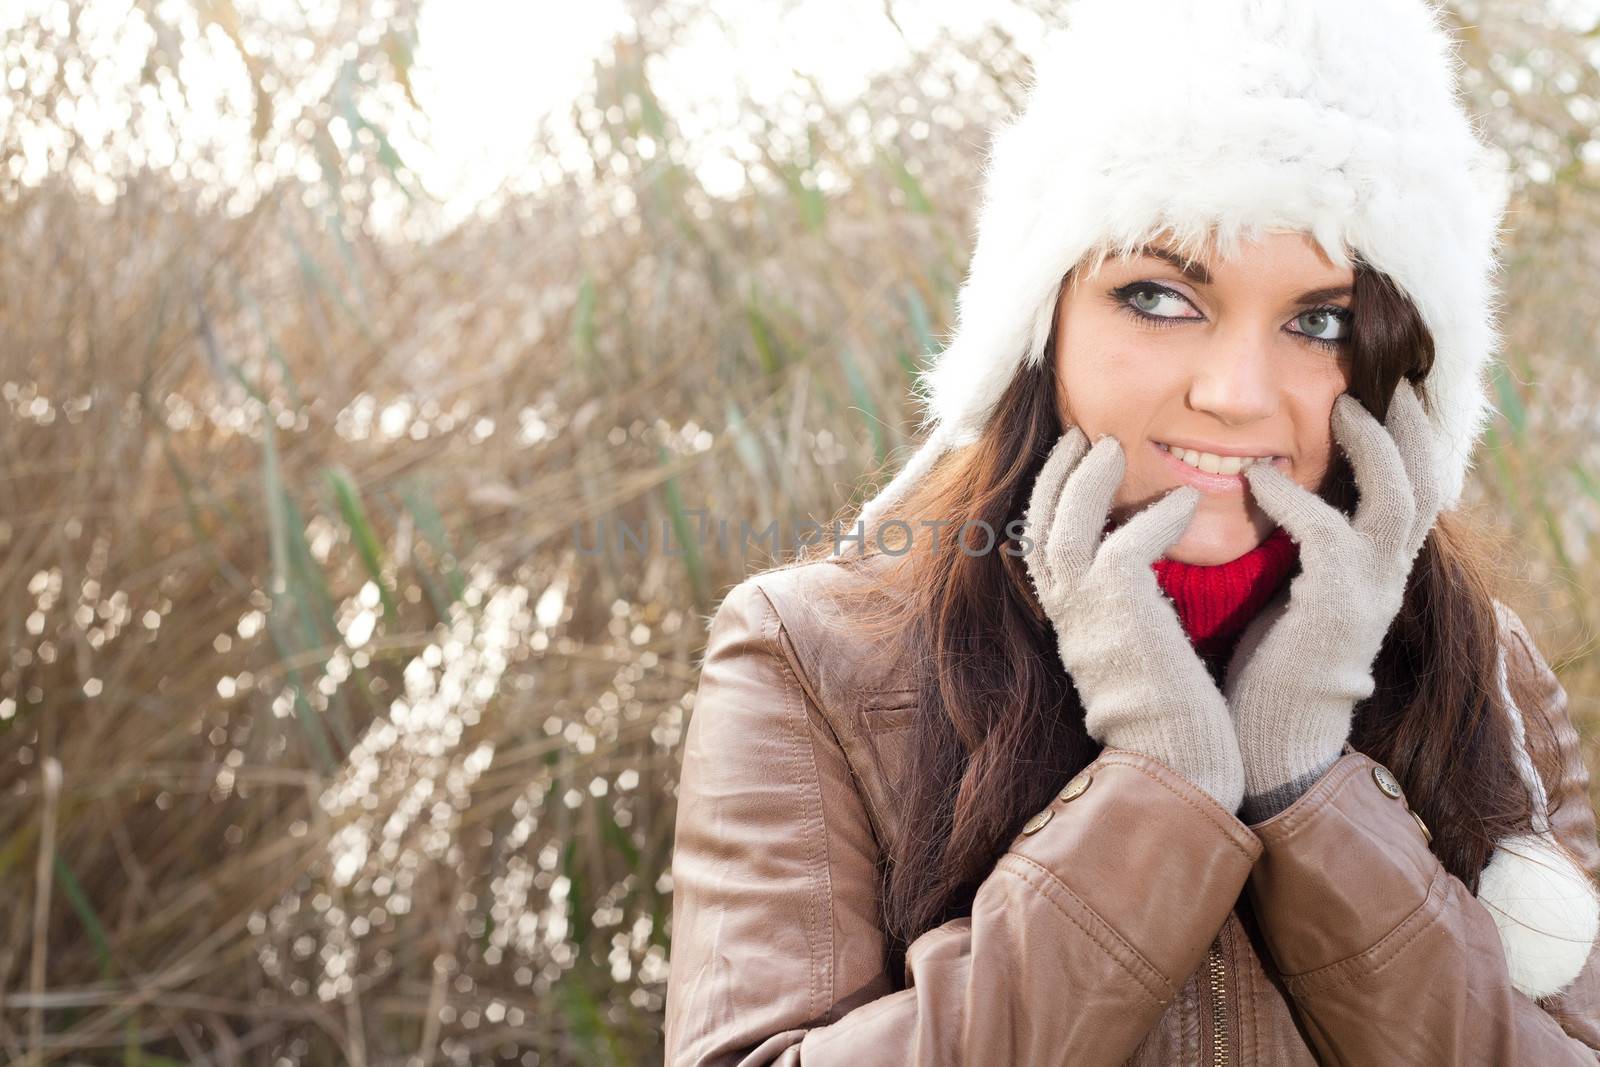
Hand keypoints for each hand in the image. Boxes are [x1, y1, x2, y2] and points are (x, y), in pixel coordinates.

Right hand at [1023, 426, 1244, 812]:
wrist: (1173, 766)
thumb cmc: (1170, 719)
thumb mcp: (1135, 654)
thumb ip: (1127, 615)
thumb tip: (1140, 585)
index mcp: (1071, 621)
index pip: (1041, 546)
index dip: (1051, 499)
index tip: (1072, 463)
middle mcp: (1067, 613)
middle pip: (1038, 523)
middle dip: (1056, 473)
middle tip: (1080, 434)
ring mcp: (1085, 612)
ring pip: (1064, 524)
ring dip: (1086, 479)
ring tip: (1111, 444)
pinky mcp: (1118, 611)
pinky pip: (1125, 543)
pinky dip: (1155, 516)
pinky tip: (1187, 501)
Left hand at [1225, 379, 1441, 822]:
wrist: (1266, 745)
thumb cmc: (1265, 669)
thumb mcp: (1294, 593)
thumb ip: (1301, 547)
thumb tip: (1271, 488)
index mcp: (1377, 571)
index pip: (1413, 490)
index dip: (1408, 438)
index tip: (1385, 387)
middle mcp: (1387, 578)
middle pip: (1427, 481)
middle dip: (1413, 424)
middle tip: (1388, 375)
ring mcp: (1369, 593)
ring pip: (1401, 497)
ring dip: (1375, 444)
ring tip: (1343, 400)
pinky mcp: (1335, 609)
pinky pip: (1327, 532)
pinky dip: (1294, 496)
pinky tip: (1257, 476)